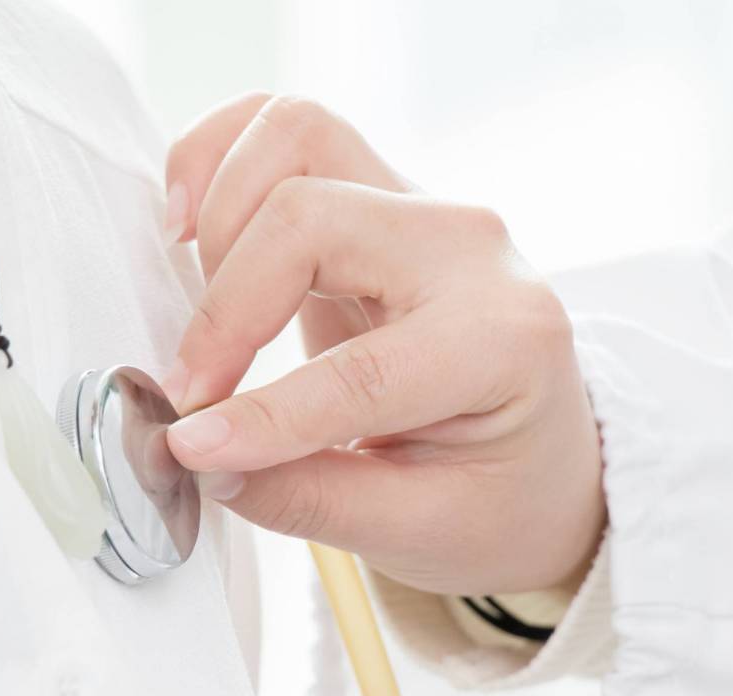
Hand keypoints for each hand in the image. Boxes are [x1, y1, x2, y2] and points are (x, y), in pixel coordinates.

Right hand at [160, 93, 604, 594]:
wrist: (540, 451)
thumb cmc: (495, 493)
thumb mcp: (421, 529)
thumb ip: (307, 499)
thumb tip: (199, 460)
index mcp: (505, 341)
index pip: (364, 368)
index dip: (264, 413)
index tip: (193, 447)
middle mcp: (469, 248)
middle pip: (311, 215)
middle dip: (228, 305)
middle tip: (194, 389)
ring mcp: (424, 204)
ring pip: (296, 134)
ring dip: (220, 210)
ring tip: (193, 294)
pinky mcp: (378, 191)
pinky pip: (287, 128)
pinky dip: (221, 159)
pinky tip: (192, 229)